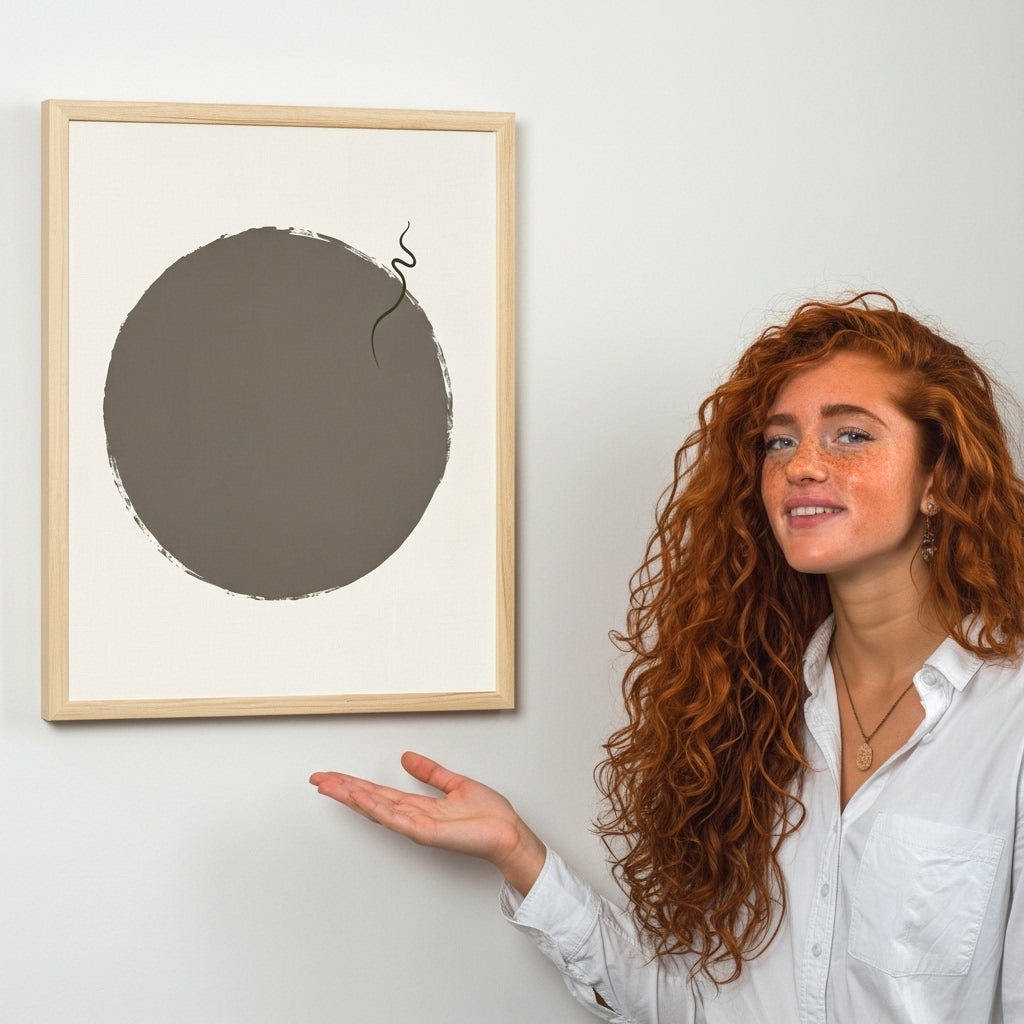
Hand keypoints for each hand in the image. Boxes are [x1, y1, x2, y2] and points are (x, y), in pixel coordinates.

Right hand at [309, 751, 546, 894]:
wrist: (508, 833)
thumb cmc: (489, 816)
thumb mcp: (454, 784)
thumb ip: (430, 772)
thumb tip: (407, 757)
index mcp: (417, 806)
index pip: (379, 792)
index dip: (354, 784)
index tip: (332, 776)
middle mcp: (412, 817)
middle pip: (369, 800)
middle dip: (342, 790)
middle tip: (317, 779)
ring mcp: (415, 826)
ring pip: (376, 808)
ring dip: (351, 796)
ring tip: (328, 784)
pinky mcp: (425, 832)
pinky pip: (395, 817)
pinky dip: (375, 807)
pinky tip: (358, 796)